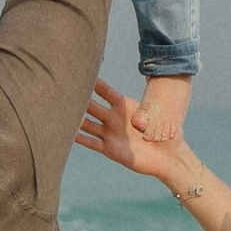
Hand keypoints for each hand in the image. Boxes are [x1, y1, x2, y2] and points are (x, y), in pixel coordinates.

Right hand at [75, 80, 191, 186]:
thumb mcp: (160, 116)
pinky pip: (92, 143)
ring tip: (62, 112)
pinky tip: (67, 135)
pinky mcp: (111, 150)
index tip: (82, 73)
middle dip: (80, 99)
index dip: (95, 84)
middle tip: (65, 90)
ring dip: (76, 119)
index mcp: (125, 107)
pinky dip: (80, 139)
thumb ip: (147, 107)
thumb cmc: (167, 133)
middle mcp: (114, 119)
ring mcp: (111, 134)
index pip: (106, 92)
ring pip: (88, 125)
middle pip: (93, 107)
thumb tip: (143, 91)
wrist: (169, 157)